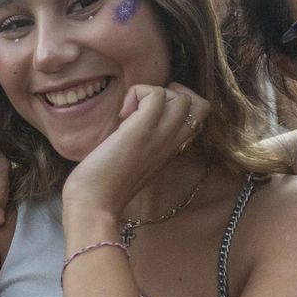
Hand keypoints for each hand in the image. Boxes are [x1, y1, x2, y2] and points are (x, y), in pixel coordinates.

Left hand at [60, 83, 209, 221]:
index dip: (180, 105)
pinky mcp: (143, 128)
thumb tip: (132, 116)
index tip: (153, 114)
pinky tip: (122, 115)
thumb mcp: (136, 157)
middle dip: (172, 94)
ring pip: (183, 97)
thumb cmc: (107, 183)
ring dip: (154, 94)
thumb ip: (145, 139)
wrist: (96, 202)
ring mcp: (161, 135)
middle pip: (200, 104)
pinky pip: (155, 94)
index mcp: (172, 149)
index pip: (199, 117)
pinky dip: (137, 94)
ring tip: (131, 113)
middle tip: (144, 109)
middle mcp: (173, 142)